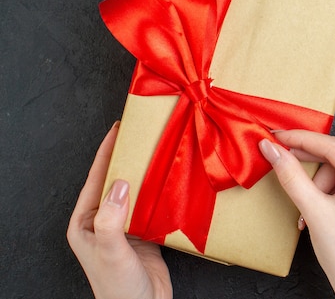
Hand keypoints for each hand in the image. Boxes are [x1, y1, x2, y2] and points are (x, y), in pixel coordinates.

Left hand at [67, 122, 172, 298]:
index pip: (96, 179)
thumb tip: (119, 185)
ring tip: (157, 151)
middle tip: (141, 134)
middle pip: (115, 181)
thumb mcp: (111, 251)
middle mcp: (103, 221)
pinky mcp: (145, 232)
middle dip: (126, 157)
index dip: (106, 153)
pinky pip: (152, 204)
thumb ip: (111, 220)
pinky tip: (171, 179)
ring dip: (145, 172)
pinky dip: (160, 190)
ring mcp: (125, 226)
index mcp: (85, 223)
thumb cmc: (119, 288)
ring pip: (135, 191)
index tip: (118, 130)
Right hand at [259, 130, 334, 298]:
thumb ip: (290, 174)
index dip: (300, 139)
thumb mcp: (314, 209)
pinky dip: (328, 191)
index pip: (332, 146)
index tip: (275, 136)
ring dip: (318, 186)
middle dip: (309, 170)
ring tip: (309, 213)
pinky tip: (319, 210)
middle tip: (281, 164)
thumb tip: (272, 149)